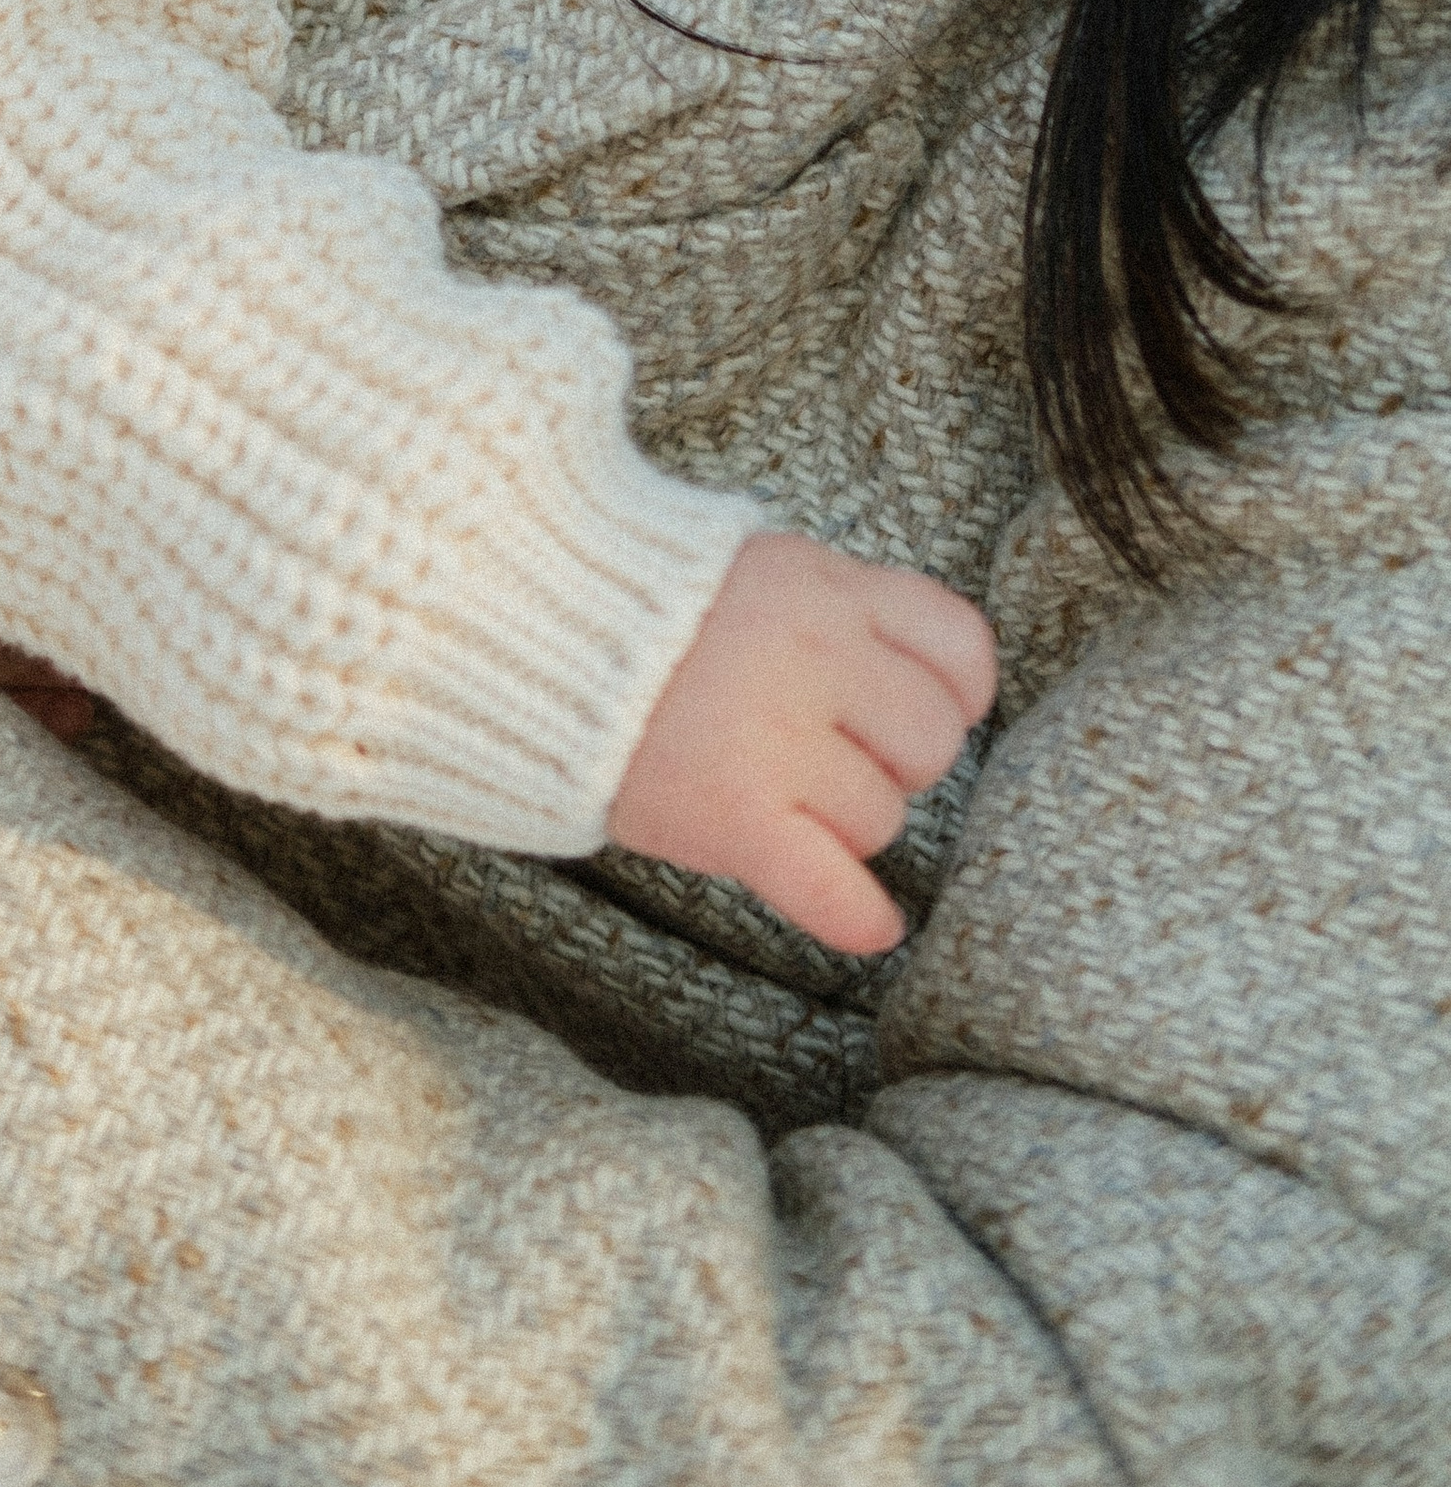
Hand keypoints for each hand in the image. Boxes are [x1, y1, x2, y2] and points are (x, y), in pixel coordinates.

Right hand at [606, 530, 997, 952]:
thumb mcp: (752, 562)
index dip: (953, 688)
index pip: (960, 645)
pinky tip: (870, 924)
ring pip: (879, 818)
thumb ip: (834, 605)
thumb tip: (915, 665)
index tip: (913, 703)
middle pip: (930, 741)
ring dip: (839, 819)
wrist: (525, 628)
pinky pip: (832, 888)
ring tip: (772, 789)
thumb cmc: (639, 601)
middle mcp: (814, 654)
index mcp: (823, 584)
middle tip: (827, 752)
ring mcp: (775, 737)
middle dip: (892, 758)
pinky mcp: (732, 814)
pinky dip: (856, 916)